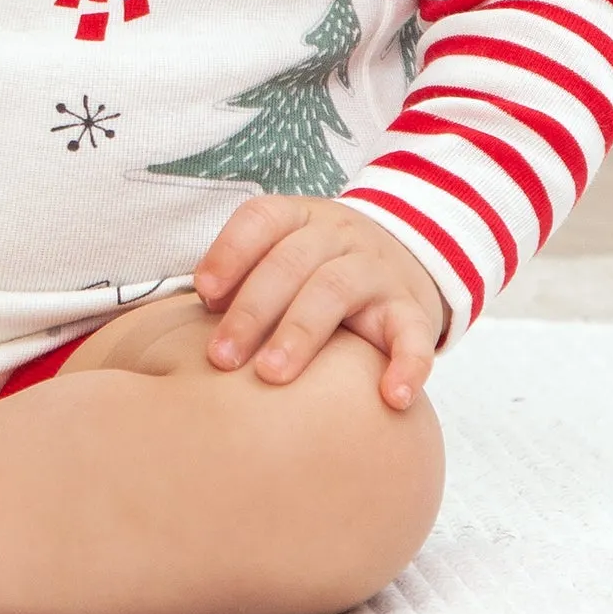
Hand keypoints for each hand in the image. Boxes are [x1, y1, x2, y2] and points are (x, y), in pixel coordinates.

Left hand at [192, 195, 446, 411]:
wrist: (409, 253)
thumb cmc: (319, 265)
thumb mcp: (284, 250)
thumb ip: (245, 273)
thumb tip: (197, 312)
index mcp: (298, 216)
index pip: (260, 219)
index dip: (228, 252)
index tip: (203, 294)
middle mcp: (337, 234)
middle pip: (289, 263)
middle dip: (250, 311)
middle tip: (221, 357)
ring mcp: (376, 270)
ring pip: (335, 290)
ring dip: (299, 334)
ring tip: (271, 374)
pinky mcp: (414, 308)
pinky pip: (415, 335)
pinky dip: (407, 366)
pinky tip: (391, 397)